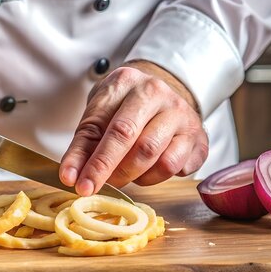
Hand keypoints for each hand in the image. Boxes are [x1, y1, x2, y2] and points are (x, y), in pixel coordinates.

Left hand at [59, 60, 208, 195]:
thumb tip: (71, 177)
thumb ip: (84, 145)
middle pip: (133, 141)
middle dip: (110, 171)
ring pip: (157, 158)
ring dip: (134, 176)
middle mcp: (157, 93)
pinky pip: (177, 168)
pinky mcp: (199, 136)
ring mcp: (182, 114)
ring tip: (123, 175)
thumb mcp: (98, 116)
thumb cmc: (121, 108)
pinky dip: (156, 177)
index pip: (105, 126)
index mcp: (126, 82)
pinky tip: (147, 170)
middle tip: (93, 189)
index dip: (90, 160)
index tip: (75, 183)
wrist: (158, 96)